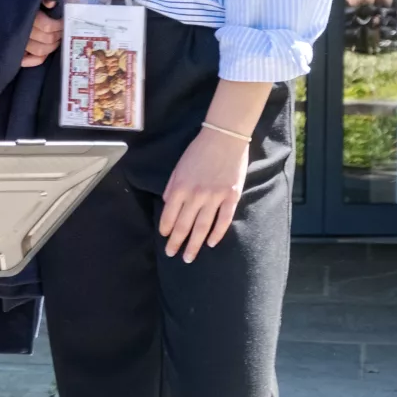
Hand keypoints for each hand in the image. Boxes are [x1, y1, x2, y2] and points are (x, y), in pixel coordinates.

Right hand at [21, 0, 62, 66]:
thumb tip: (52, 3)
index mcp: (25, 14)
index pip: (48, 26)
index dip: (60, 25)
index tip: (64, 20)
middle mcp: (20, 30)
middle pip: (47, 39)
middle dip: (58, 35)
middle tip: (62, 30)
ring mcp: (16, 43)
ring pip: (40, 51)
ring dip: (52, 46)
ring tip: (55, 39)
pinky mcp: (13, 51)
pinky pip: (27, 61)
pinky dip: (37, 59)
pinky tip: (44, 52)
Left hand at [159, 127, 248, 262]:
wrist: (224, 139)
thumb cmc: (198, 151)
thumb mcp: (178, 168)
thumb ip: (172, 188)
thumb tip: (168, 205)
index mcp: (180, 188)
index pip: (169, 215)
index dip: (166, 229)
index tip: (164, 238)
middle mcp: (195, 196)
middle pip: (184, 225)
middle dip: (177, 242)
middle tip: (172, 255)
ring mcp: (214, 198)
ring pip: (203, 227)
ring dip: (195, 244)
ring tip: (189, 257)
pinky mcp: (231, 197)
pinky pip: (223, 220)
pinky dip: (217, 234)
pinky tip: (211, 243)